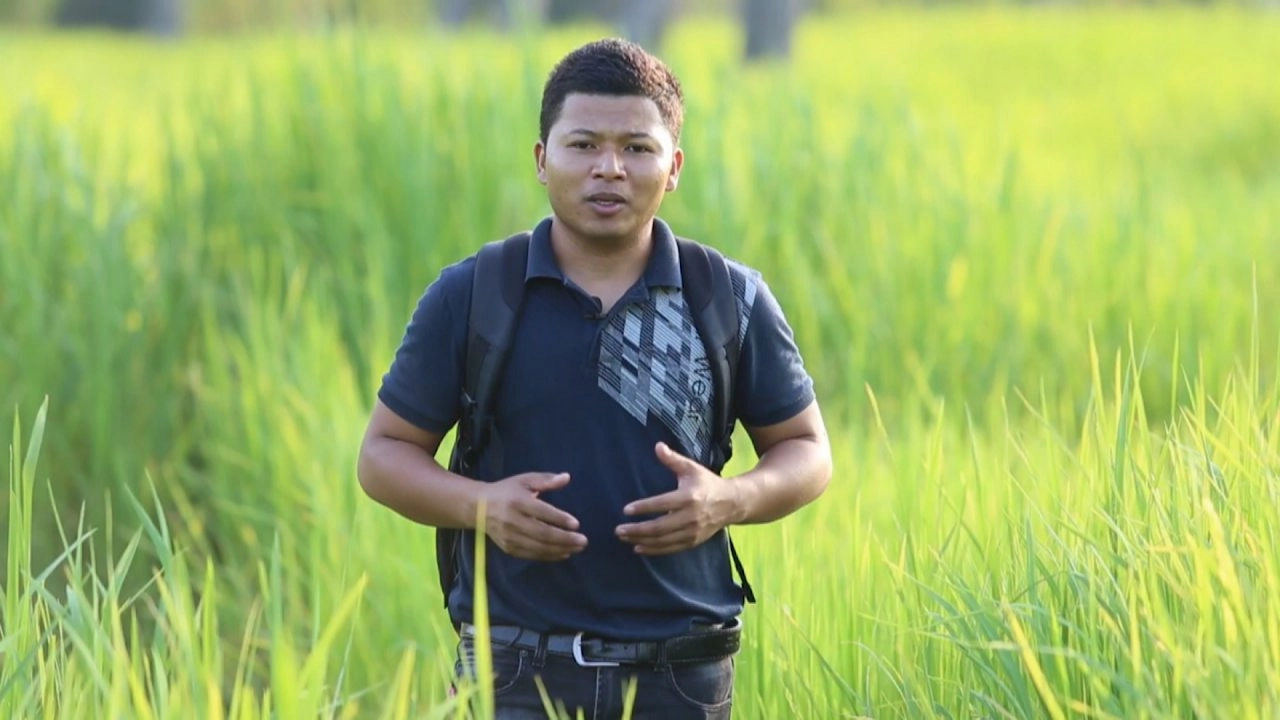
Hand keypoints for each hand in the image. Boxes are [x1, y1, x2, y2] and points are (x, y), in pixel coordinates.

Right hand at [478, 472, 587, 560]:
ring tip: (577, 548)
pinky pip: (532, 554)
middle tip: (583, 541)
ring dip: (560, 549)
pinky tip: (563, 553)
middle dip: (564, 539)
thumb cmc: (507, 491)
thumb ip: (546, 480)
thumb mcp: (525, 480)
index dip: (559, 519)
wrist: (478, 508)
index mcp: (517, 502)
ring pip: (538, 547)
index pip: (542, 512)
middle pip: (542, 533)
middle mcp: (513, 521)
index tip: (576, 524)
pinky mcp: (508, 548)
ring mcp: (510, 537)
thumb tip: (567, 477)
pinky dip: (549, 556)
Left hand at [615, 442, 738, 555]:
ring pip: (663, 540)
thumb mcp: (691, 468)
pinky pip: (670, 548)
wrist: (731, 503)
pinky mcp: (693, 541)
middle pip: (659, 527)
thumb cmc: (707, 483)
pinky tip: (638, 548)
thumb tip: (657, 446)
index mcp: (689, 497)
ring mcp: (692, 532)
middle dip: (637, 529)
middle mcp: (690, 517)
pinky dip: (653, 550)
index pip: (662, 504)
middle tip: (618, 530)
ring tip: (624, 538)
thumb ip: (673, 459)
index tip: (626, 510)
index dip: (643, 508)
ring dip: (642, 540)